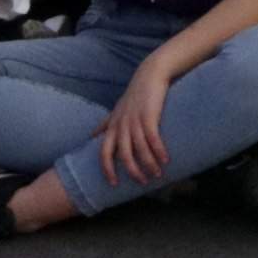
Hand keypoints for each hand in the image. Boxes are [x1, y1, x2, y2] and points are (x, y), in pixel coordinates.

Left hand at [99, 66, 173, 185]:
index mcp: (113, 126)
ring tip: (158, 174)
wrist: (151, 74)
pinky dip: (159, 151)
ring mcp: (135, 121)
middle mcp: (122, 125)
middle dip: (132, 171)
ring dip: (148, 164)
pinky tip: (166, 160)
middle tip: (142, 182)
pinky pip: (153, 139)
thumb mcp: (116, 109)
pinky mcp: (149, 116)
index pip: (104, 153)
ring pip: (139, 149)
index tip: (114, 184)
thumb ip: (105, 123)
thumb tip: (92, 135)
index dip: (107, 170)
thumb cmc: (135, 93)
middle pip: (123, 155)